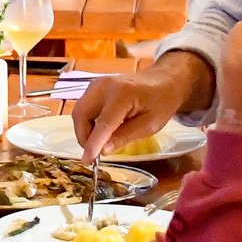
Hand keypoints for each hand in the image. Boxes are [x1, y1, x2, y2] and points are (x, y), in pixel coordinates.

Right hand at [75, 70, 191, 161]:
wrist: (162, 80)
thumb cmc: (161, 102)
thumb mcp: (149, 125)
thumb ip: (125, 136)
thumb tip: (103, 151)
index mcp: (123, 94)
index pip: (103, 123)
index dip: (93, 144)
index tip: (87, 161)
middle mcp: (104, 86)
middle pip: (81, 115)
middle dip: (84, 137)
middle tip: (96, 152)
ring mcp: (96, 84)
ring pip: (79, 112)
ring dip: (84, 130)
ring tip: (100, 140)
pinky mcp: (94, 86)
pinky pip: (83, 108)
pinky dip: (87, 122)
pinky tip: (101, 129)